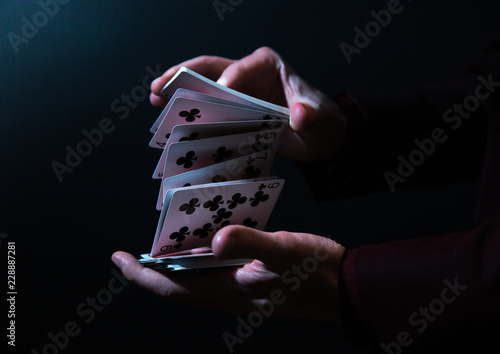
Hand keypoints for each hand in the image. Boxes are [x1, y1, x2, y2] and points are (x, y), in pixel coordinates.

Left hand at [112, 225, 344, 322]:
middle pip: (178, 287)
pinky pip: (216, 277)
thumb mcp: (286, 251)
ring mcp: (242, 293)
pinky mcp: (254, 285)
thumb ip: (251, 244)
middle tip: (136, 249)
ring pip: (196, 282)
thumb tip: (215, 241)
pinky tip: (207, 243)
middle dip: (152, 270)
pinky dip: (202, 262)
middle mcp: (230, 296)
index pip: (172, 287)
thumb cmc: (318, 271)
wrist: (347, 290)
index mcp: (231, 291)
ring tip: (166, 243)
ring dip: (176, 267)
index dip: (141, 274)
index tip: (118, 258)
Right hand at [150, 47, 347, 162]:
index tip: (221, 93)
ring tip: (154, 100)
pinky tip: (170, 122)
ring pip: (202, 87)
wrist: (318, 136)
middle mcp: (247, 73)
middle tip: (159, 86)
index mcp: (267, 65)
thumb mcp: (320, 117)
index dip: (230, 78)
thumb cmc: (321, 119)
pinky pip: (206, 109)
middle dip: (184, 76)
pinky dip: (190, 114)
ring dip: (178, 92)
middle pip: (210, 69)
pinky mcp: (232, 111)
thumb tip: (299, 116)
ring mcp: (237, 93)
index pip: (243, 67)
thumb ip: (309, 114)